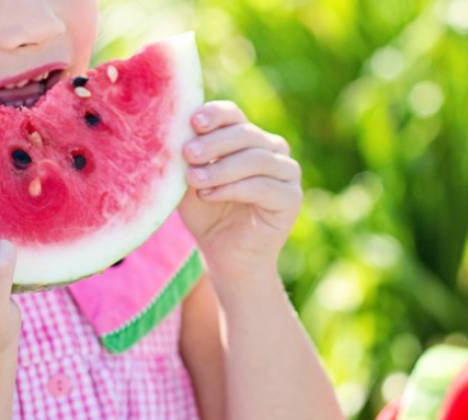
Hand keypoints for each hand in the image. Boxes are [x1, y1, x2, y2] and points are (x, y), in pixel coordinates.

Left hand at [178, 101, 302, 280]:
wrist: (225, 256)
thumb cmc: (206, 215)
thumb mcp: (190, 182)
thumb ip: (188, 158)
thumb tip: (176, 131)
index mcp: (247, 138)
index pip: (233, 115)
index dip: (215, 115)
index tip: (193, 122)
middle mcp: (271, 149)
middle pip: (245, 133)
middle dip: (213, 143)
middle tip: (187, 153)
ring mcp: (286, 172)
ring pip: (255, 158)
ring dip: (221, 168)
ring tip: (194, 180)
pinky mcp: (291, 197)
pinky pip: (263, 186)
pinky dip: (233, 188)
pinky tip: (209, 195)